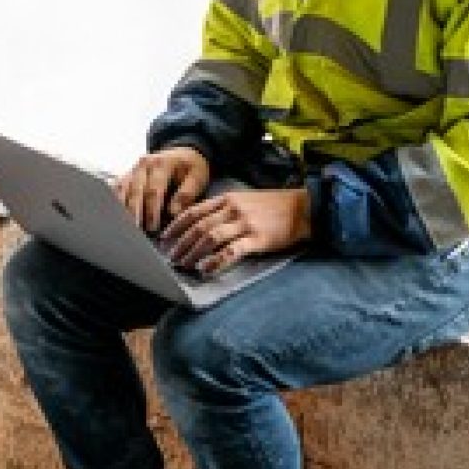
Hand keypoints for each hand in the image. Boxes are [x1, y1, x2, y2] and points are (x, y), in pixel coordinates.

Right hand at [114, 147, 210, 233]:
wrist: (184, 152)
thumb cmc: (192, 168)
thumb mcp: (197, 177)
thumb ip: (186, 194)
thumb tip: (173, 212)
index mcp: (163, 162)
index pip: (154, 189)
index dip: (152, 209)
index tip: (154, 226)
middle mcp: (145, 163)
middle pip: (136, 190)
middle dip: (135, 212)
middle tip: (137, 231)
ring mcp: (134, 168)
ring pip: (123, 189)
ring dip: (123, 208)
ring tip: (125, 227)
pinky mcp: (128, 174)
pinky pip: (118, 187)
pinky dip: (115, 201)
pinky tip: (115, 216)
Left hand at [162, 186, 310, 276]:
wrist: (303, 209)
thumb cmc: (273, 207)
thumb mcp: (245, 200)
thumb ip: (225, 210)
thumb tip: (202, 225)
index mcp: (228, 199)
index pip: (194, 210)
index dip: (176, 225)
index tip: (165, 237)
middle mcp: (233, 209)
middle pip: (199, 226)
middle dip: (181, 243)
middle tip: (171, 257)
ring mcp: (245, 223)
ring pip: (210, 237)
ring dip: (193, 252)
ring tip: (184, 265)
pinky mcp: (258, 238)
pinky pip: (231, 251)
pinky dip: (216, 261)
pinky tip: (206, 269)